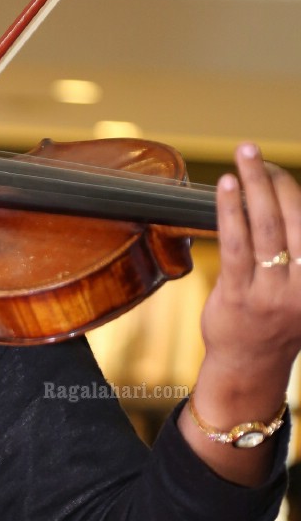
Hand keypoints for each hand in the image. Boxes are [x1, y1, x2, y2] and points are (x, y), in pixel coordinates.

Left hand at [182, 144, 299, 484]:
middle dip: (276, 180)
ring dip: (254, 186)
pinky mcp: (240, 296)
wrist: (250, 368)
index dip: (295, 192)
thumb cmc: (277, 321)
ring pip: (266, 228)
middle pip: (294, 219)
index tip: (279, 167)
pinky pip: (236, 245)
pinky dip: (231, 212)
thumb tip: (289, 206)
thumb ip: (300, 253)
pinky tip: (226, 186)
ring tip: (244, 156)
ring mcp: (272, 291)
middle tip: (254, 151)